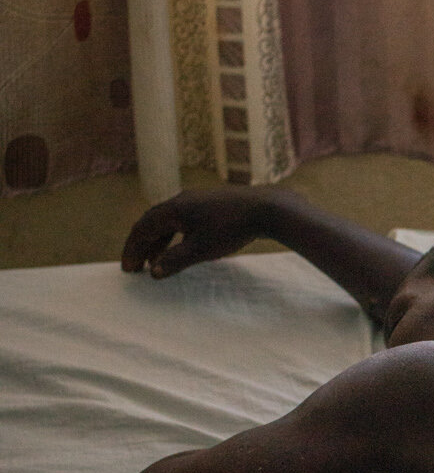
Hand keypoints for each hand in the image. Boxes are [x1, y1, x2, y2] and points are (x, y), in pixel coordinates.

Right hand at [121, 188, 273, 278]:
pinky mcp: (210, 204)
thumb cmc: (231, 228)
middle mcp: (181, 200)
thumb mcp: (200, 249)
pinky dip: (175, 236)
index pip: (143, 228)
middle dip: (141, 246)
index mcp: (173, 208)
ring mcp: (196, 200)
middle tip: (135, 267)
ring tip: (155, 263)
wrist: (266, 208)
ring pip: (168, 221)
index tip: (128, 269)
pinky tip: (181, 248)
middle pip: (152, 222)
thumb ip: (175, 261)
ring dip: (158, 242)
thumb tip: (154, 273)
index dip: (132, 249)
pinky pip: (183, 220)